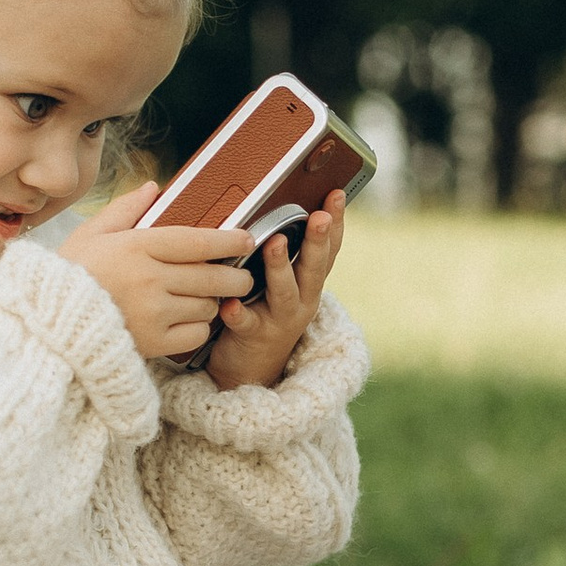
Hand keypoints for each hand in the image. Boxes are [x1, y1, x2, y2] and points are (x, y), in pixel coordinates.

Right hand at [69, 184, 256, 359]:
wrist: (48, 327)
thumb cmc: (68, 278)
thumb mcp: (90, 235)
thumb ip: (124, 210)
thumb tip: (153, 188)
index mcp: (136, 247)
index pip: (196, 240)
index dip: (228, 240)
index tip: (246, 240)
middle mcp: (150, 279)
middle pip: (213, 275)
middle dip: (236, 276)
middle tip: (241, 276)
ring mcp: (154, 313)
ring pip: (207, 305)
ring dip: (213, 302)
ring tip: (205, 298)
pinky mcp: (154, 342)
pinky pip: (196, 334)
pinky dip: (199, 328)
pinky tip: (188, 320)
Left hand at [207, 192, 346, 390]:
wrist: (252, 370)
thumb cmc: (265, 312)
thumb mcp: (285, 283)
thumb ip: (286, 251)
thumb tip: (286, 204)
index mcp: (310, 282)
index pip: (328, 249)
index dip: (335, 223)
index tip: (336, 195)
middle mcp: (302, 300)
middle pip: (313, 267)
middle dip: (317, 241)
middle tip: (317, 216)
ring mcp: (279, 319)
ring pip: (284, 292)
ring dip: (280, 267)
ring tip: (273, 244)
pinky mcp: (253, 336)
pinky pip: (246, 323)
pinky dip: (239, 313)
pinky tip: (230, 304)